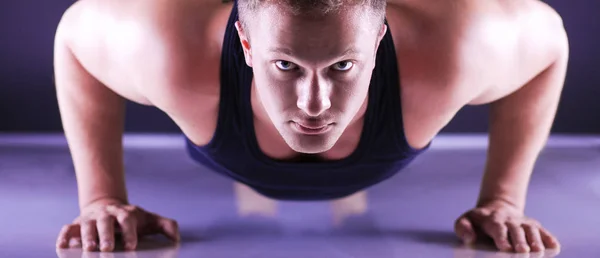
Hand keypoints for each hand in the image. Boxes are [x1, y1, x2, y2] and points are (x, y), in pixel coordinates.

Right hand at [56, 199, 179, 251]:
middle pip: (105, 222)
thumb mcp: (150, 220)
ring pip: (85, 225)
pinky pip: (67, 229)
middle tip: (107, 249)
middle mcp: (107, 215)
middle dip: (106, 235)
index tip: (131, 247)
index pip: (128, 221)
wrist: (108, 205)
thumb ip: (167, 226)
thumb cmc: (132, 219)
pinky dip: (64, 236)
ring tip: (88, 249)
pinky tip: (62, 247)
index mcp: (125, 214)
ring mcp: (90, 219)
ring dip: (86, 237)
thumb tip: (176, 239)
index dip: (130, 233)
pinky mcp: (76, 224)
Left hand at [454, 200, 559, 252]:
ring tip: (538, 251)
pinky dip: (549, 238)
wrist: (497, 207)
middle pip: (516, 229)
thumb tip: (469, 238)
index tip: (505, 248)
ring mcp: (523, 222)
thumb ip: (463, 228)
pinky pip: (543, 231)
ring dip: (535, 240)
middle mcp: (509, 220)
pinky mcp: (534, 226)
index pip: (497, 227)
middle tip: (522, 251)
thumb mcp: (465, 220)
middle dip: (519, 240)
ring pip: (531, 230)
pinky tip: (553, 247)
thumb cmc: (478, 221)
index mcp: (491, 219)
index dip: (501, 237)